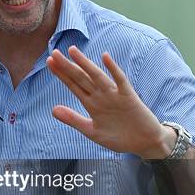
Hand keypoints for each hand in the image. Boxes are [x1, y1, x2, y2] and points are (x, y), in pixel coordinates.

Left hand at [46, 46, 175, 158]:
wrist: (144, 143)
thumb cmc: (119, 137)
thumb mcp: (92, 131)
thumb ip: (74, 120)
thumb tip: (53, 109)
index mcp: (91, 103)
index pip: (73, 85)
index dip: (61, 74)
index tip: (49, 63)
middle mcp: (101, 96)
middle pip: (81, 78)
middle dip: (67, 66)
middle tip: (53, 53)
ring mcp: (114, 95)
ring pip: (97, 76)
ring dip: (85, 64)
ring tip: (72, 51)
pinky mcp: (128, 96)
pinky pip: (120, 81)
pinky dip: (113, 69)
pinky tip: (105, 58)